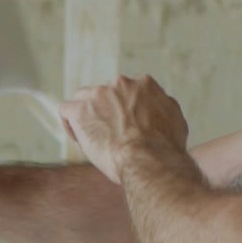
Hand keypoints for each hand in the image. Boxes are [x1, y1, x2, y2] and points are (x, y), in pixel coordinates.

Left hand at [59, 75, 188, 185]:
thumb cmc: (165, 148)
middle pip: (105, 93)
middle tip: (110, 135)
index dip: (124, 109)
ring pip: (83, 98)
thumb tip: (158, 108)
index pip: (127, 91)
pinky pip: (66, 110)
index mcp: (144, 84)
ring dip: (86, 115)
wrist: (148, 159)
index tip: (126, 126)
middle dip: (105, 112)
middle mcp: (121, 83)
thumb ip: (163, 108)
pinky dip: (69, 123)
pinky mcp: (80, 110)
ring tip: (92, 138)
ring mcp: (99, 94)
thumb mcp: (175, 120)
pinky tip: (79, 139)